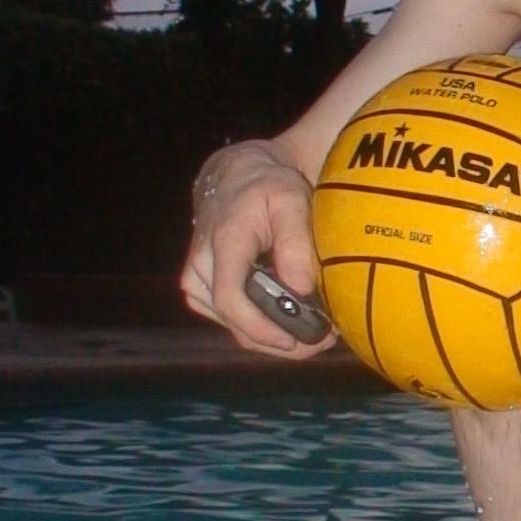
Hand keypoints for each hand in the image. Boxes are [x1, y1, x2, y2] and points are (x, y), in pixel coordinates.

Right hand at [179, 141, 333, 354]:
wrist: (234, 179)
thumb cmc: (268, 187)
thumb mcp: (291, 201)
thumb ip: (296, 241)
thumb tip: (300, 287)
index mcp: (224, 243)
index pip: (230, 298)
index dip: (260, 328)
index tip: (294, 341)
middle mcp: (201, 266)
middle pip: (235, 322)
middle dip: (279, 341)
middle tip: (323, 341)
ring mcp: (197, 281)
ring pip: (234, 327)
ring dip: (273, 338)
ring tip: (315, 332)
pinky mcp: (201, 290)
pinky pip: (232, 320)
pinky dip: (262, 327)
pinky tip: (292, 324)